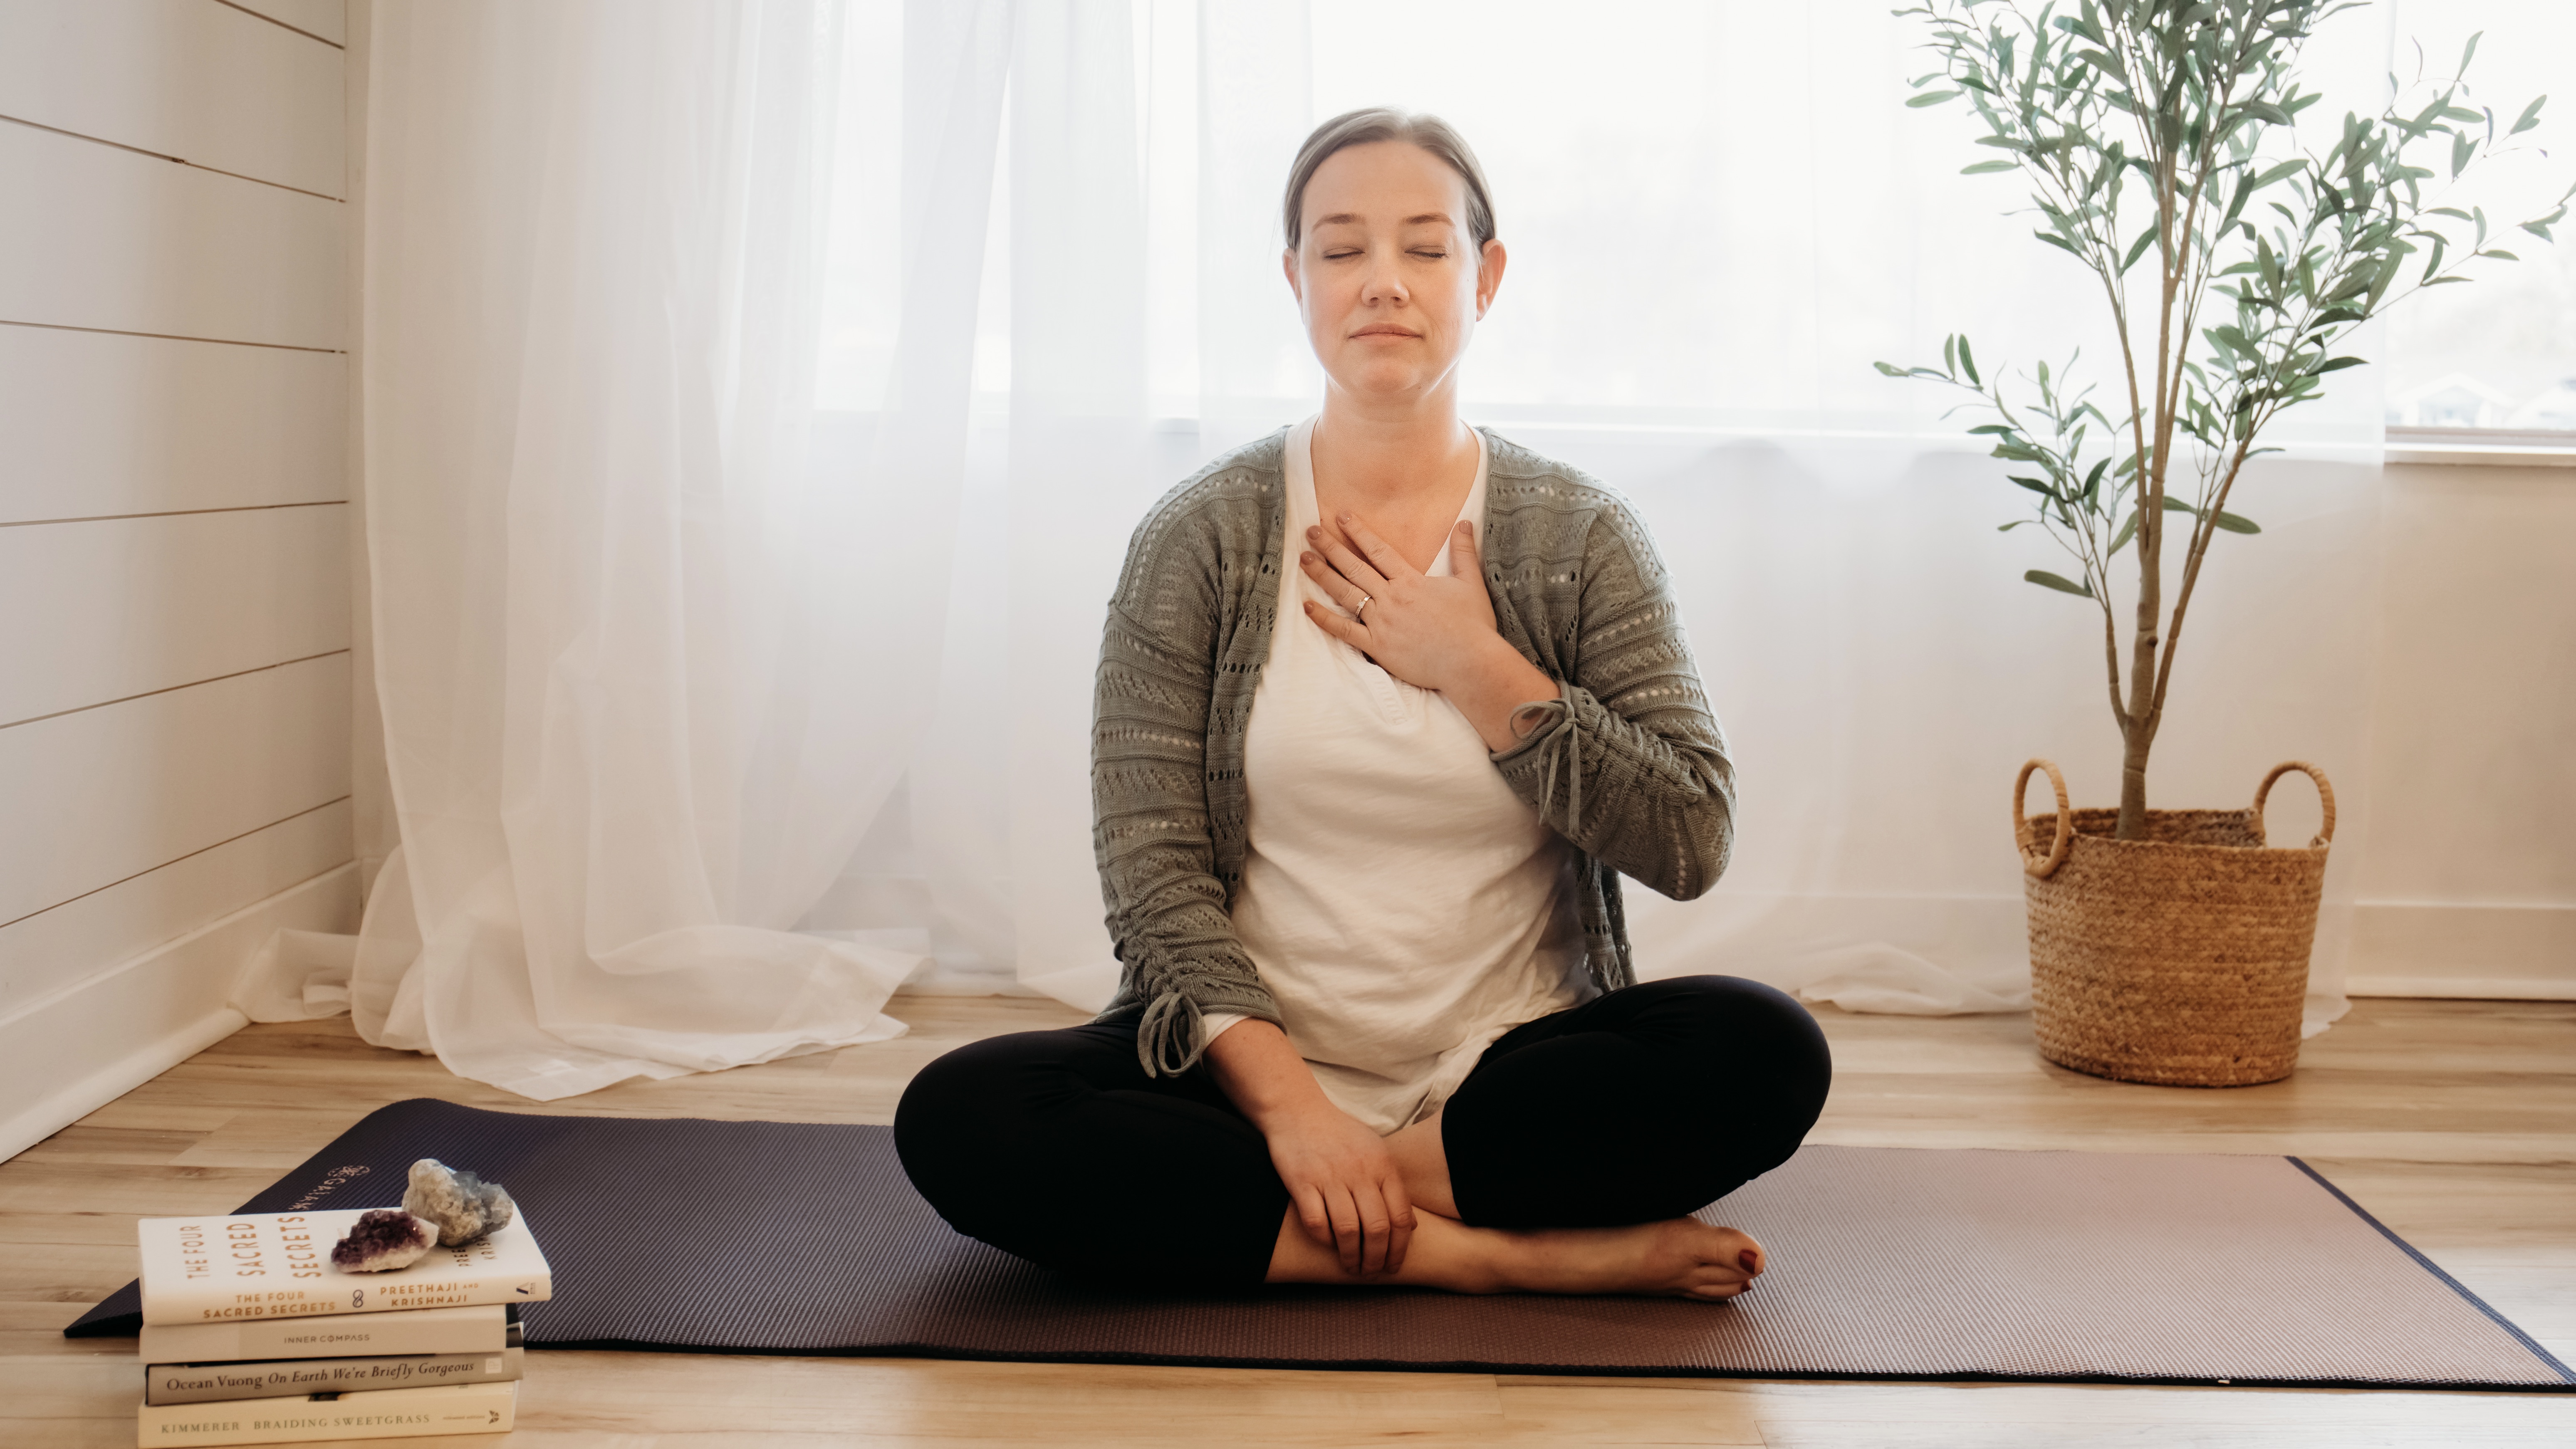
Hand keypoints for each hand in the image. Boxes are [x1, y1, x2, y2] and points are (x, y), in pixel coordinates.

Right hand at [1260, 1097, 1417, 1275]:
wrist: (1297, 1109)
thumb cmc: (1339, 1133)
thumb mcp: (1375, 1150)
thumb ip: (1393, 1185)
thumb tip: (1412, 1225)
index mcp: (1382, 1165)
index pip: (1401, 1216)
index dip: (1400, 1248)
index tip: (1394, 1266)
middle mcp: (1359, 1172)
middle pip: (1377, 1228)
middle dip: (1377, 1259)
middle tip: (1371, 1272)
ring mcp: (1330, 1176)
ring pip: (1348, 1230)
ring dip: (1351, 1256)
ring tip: (1351, 1267)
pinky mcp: (1302, 1181)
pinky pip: (1316, 1222)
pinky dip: (1324, 1240)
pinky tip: (1327, 1244)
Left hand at [1302, 514, 1560, 751]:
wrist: (1470, 663)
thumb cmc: (1473, 625)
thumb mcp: (1470, 583)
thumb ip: (1463, 552)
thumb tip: (1464, 523)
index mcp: (1411, 581)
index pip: (1378, 551)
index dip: (1358, 532)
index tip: (1341, 516)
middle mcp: (1392, 598)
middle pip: (1355, 567)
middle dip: (1331, 547)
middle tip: (1310, 532)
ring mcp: (1382, 623)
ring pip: (1346, 594)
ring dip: (1322, 575)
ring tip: (1303, 560)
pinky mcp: (1377, 647)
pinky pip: (1345, 631)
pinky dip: (1325, 619)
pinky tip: (1307, 607)